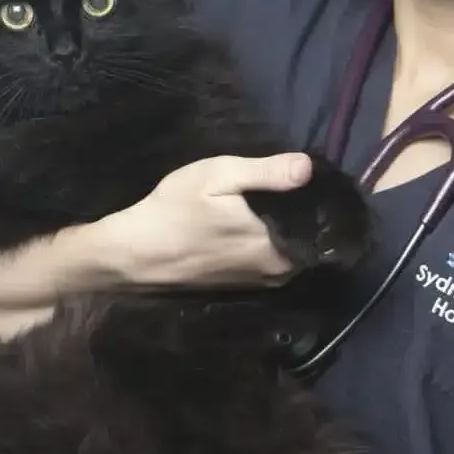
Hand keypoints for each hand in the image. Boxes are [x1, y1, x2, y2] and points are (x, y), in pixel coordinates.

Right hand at [94, 153, 312, 288]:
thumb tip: (308, 167)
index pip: (320, 229)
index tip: (319, 181)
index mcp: (278, 249)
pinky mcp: (240, 286)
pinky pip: (270, 261)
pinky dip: (270, 242)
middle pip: (307, 240)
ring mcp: (258, 283)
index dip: (321, 204)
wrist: (132, 253)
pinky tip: (257, 222)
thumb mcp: (219, 177)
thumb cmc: (175, 210)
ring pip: (290, 252)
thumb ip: (267, 173)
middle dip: (305, 215)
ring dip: (288, 230)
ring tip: (279, 199)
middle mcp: (275, 272)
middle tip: (296, 185)